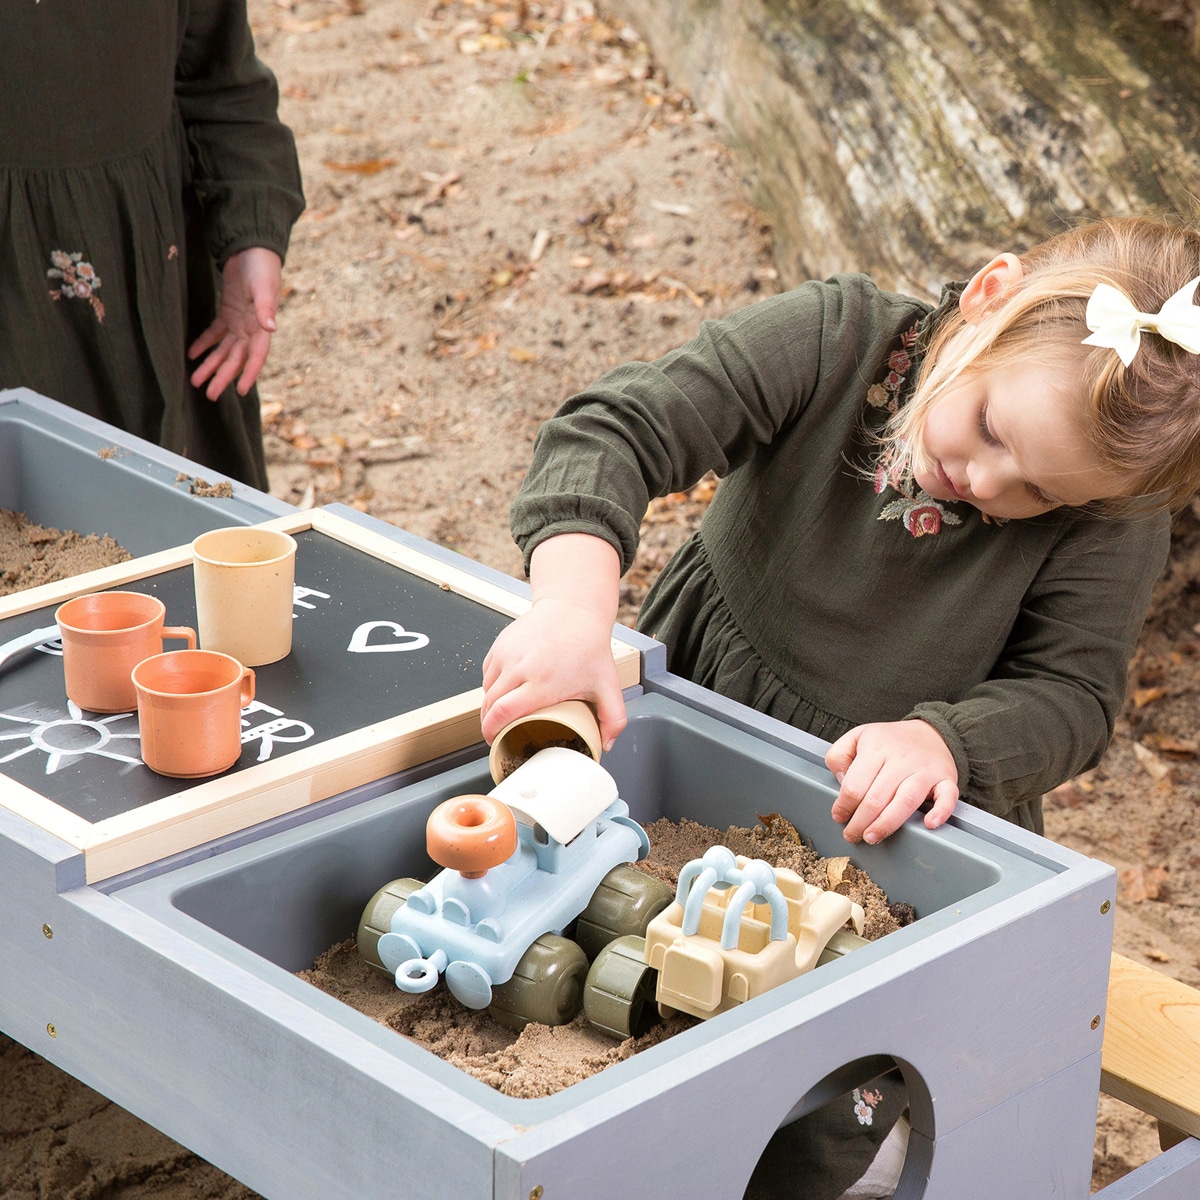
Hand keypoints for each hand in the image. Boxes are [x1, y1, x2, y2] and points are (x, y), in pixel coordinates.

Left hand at [188, 247, 282, 399]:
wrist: (252, 248)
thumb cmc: (261, 267)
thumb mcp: (264, 287)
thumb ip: (267, 308)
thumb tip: (271, 329)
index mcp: (262, 326)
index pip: (256, 356)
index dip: (248, 374)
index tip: (239, 391)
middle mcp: (251, 329)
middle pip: (236, 358)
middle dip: (223, 376)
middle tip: (210, 395)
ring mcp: (239, 322)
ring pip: (224, 350)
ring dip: (211, 365)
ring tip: (196, 381)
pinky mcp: (228, 312)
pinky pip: (215, 333)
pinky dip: (204, 344)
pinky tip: (192, 355)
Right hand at [481, 533, 625, 748]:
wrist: (574, 609)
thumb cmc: (589, 646)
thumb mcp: (608, 685)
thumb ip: (614, 718)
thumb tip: (606, 744)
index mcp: (542, 682)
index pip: (503, 713)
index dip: (493, 731)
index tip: (496, 741)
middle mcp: (520, 667)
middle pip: (489, 705)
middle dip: (488, 724)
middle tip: (497, 735)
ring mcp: (507, 654)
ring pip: (486, 690)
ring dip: (489, 706)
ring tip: (500, 716)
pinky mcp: (500, 644)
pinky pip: (487, 673)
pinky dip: (490, 687)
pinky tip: (503, 693)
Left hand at [825, 719, 957, 843]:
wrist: (929, 732)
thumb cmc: (889, 741)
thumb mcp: (856, 737)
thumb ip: (838, 756)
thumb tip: (841, 782)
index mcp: (876, 748)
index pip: (855, 784)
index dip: (844, 805)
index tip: (839, 816)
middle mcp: (901, 759)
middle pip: (877, 797)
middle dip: (860, 821)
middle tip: (852, 834)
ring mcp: (925, 770)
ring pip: (905, 801)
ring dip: (887, 823)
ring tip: (873, 836)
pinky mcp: (946, 779)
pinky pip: (947, 797)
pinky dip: (940, 812)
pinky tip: (928, 824)